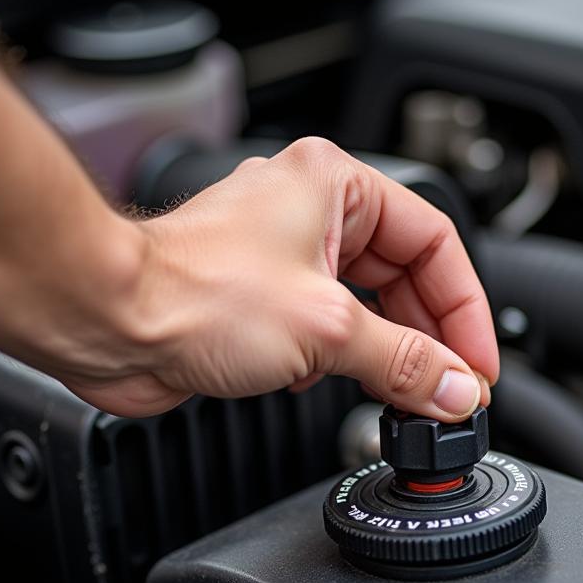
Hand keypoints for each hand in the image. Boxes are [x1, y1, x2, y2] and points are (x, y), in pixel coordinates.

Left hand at [63, 138, 498, 418]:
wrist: (105, 320)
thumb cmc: (191, 291)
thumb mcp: (328, 328)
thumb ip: (403, 362)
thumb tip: (455, 388)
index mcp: (335, 186)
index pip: (435, 243)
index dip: (466, 307)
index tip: (477, 362)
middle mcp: (312, 214)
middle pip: (405, 277)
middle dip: (430, 337)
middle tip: (452, 389)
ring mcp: (285, 258)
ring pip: (367, 307)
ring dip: (388, 354)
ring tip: (410, 396)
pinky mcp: (263, 301)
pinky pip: (329, 331)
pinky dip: (345, 362)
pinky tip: (340, 385)